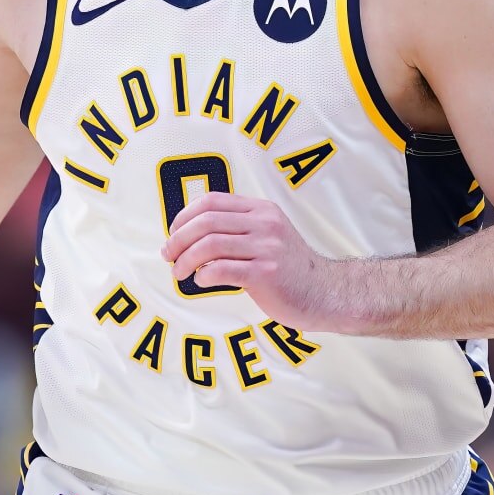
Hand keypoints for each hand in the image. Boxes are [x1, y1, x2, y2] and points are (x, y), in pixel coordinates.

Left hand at [162, 192, 340, 331]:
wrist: (325, 293)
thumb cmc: (289, 269)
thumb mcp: (268, 235)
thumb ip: (238, 227)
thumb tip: (191, 231)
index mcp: (261, 210)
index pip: (211, 201)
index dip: (184, 216)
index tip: (173, 233)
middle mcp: (264, 223)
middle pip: (205, 222)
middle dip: (178, 239)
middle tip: (168, 256)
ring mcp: (267, 248)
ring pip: (209, 245)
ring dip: (185, 260)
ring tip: (179, 272)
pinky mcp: (266, 273)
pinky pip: (222, 269)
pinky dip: (203, 275)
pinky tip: (201, 281)